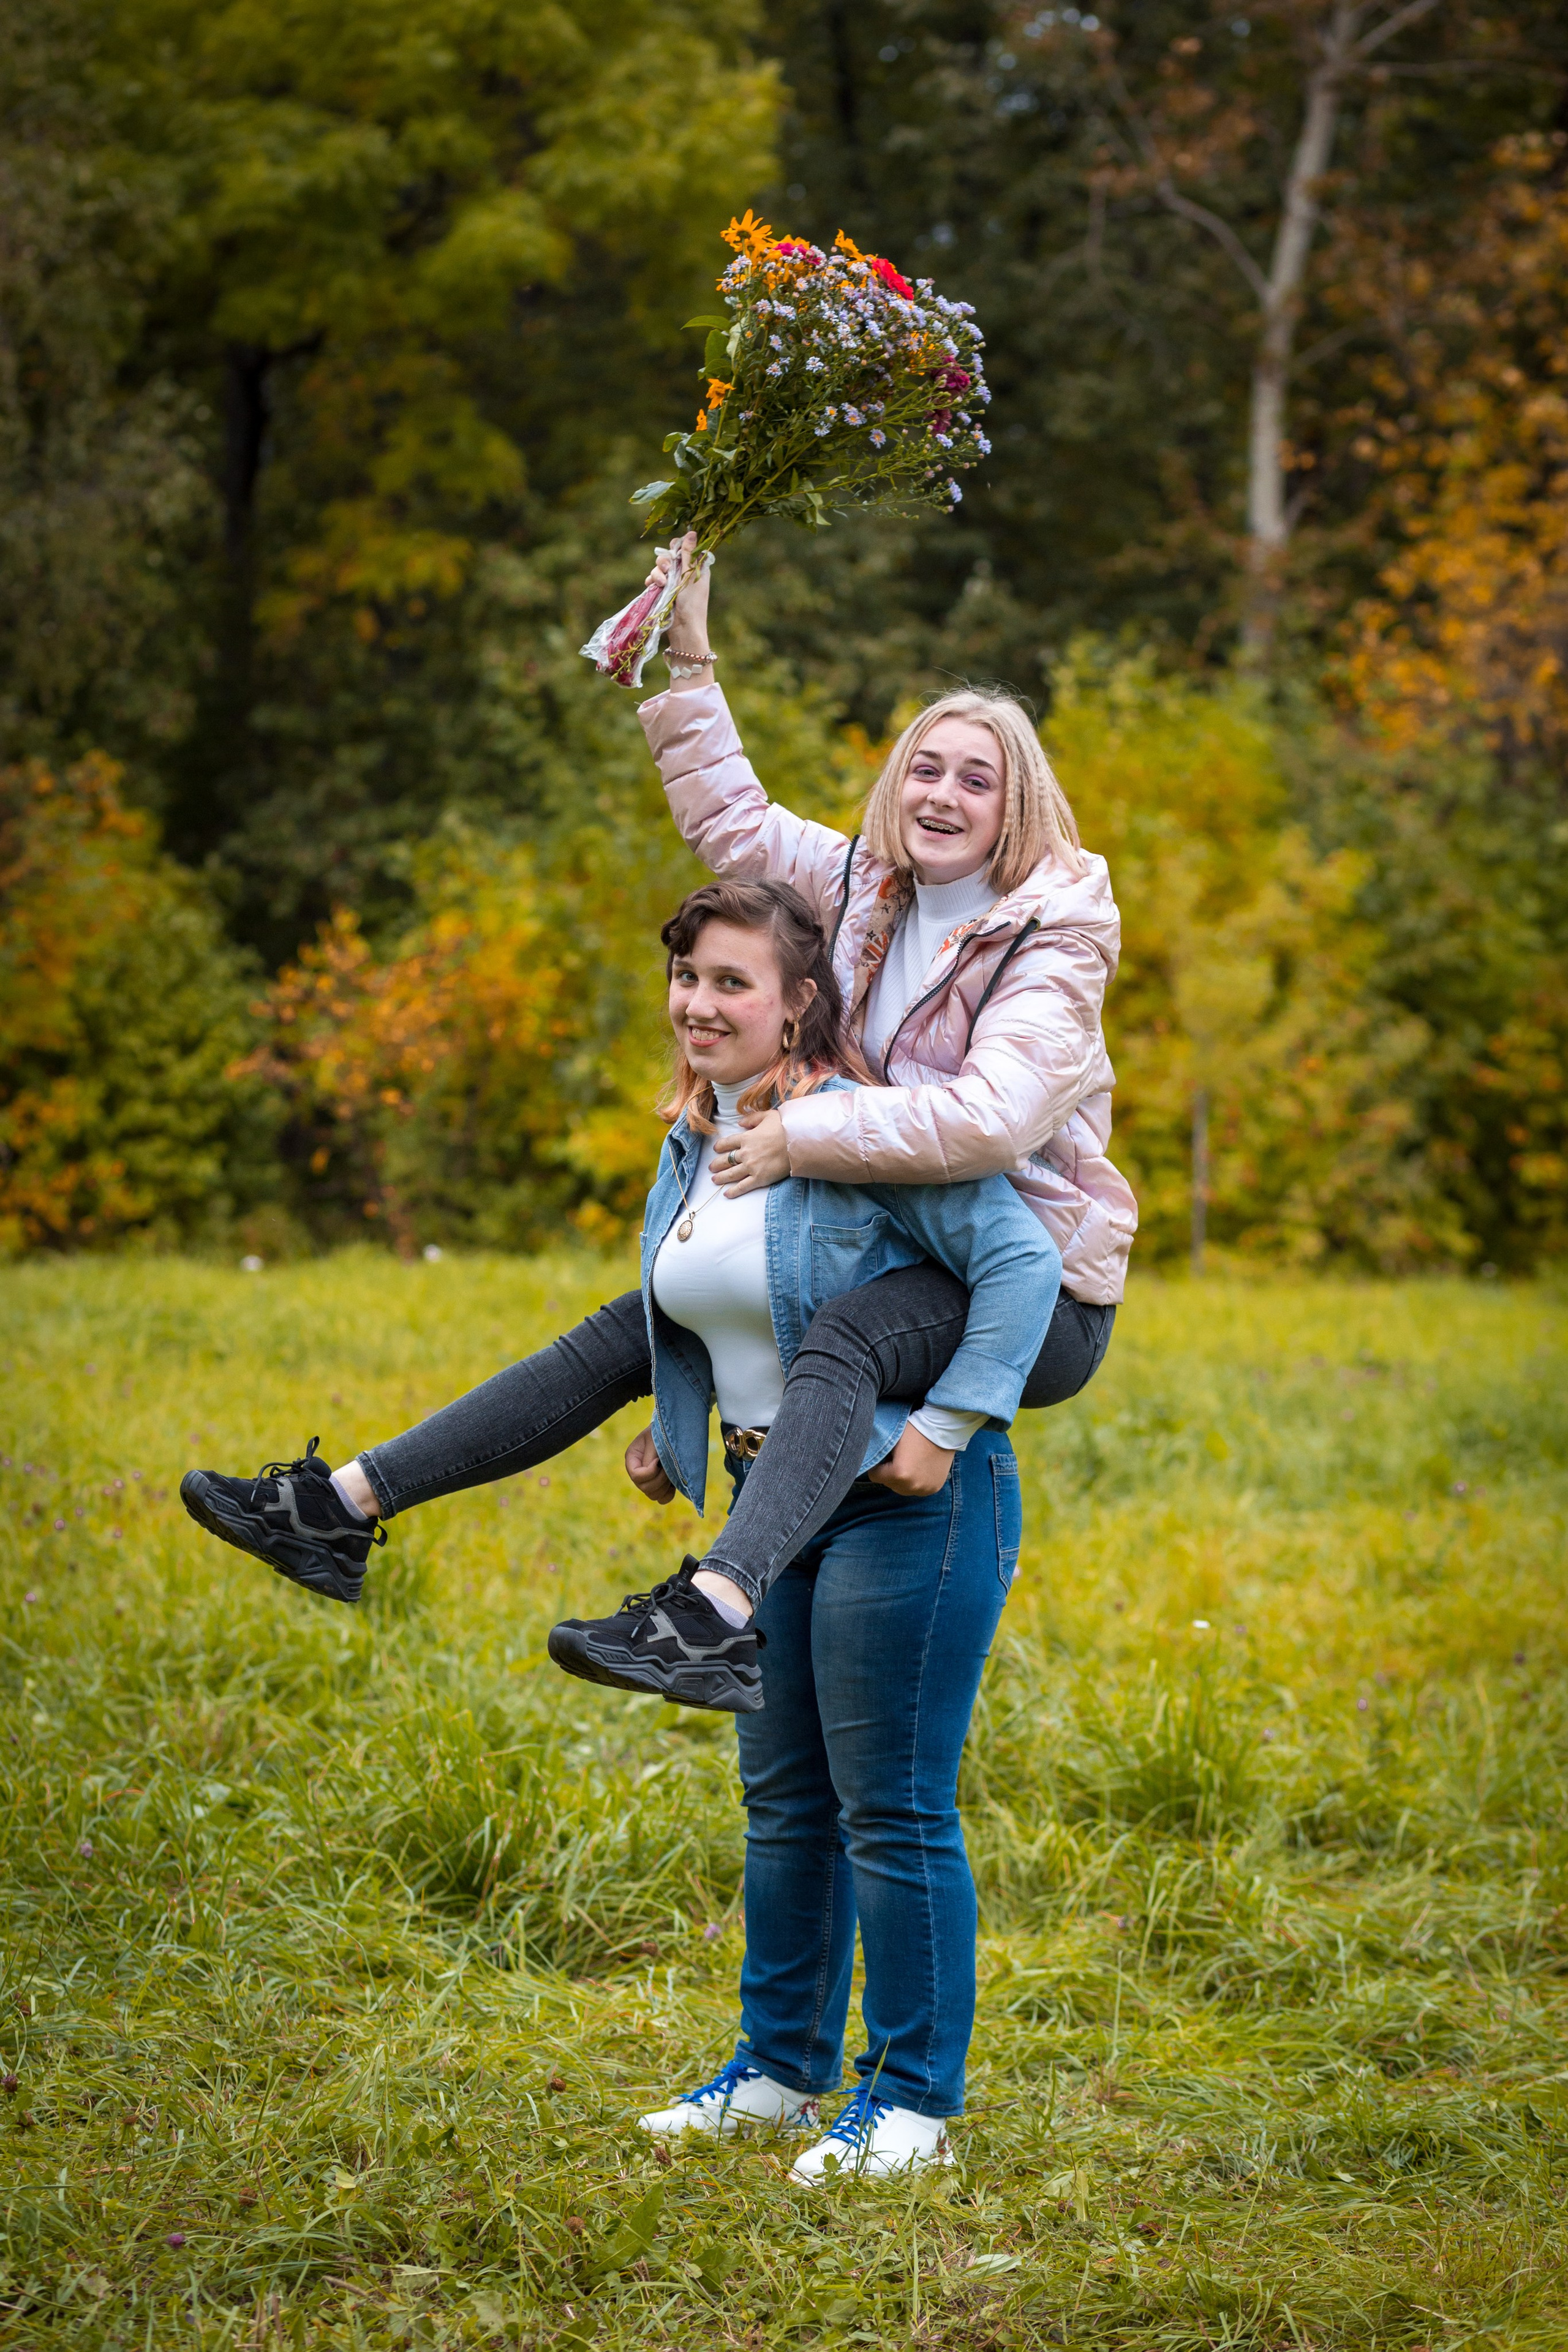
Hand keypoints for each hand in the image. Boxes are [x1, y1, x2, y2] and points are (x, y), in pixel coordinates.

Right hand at [624, 1424, 675, 1503]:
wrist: (671, 1432)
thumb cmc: (661, 1432)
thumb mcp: (654, 1439)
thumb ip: (651, 1455)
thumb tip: (653, 1470)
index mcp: (632, 1459)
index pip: (636, 1475)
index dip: (650, 1472)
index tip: (659, 1461)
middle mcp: (637, 1472)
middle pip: (645, 1488)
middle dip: (660, 1479)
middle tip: (668, 1466)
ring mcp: (648, 1480)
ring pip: (653, 1495)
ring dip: (665, 1486)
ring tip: (670, 1471)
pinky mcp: (660, 1486)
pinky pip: (662, 1499)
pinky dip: (669, 1493)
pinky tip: (673, 1481)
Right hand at [645, 529, 710, 672]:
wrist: (684, 630)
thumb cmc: (693, 604)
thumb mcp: (691, 576)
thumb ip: (689, 555)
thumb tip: (692, 531)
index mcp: (696, 568)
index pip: (685, 548)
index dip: (677, 548)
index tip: (674, 553)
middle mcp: (684, 573)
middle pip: (670, 556)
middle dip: (665, 561)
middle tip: (667, 569)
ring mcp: (672, 583)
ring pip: (659, 567)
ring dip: (657, 572)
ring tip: (661, 584)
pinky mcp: (662, 592)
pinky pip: (653, 579)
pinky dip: (651, 581)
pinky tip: (652, 586)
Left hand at [709, 1108, 789, 1195]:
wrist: (797, 1142)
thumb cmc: (785, 1127)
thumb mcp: (768, 1115)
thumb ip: (752, 1118)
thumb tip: (740, 1122)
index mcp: (746, 1138)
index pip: (728, 1143)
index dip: (720, 1146)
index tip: (716, 1149)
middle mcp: (745, 1153)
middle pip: (726, 1160)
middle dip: (717, 1164)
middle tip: (711, 1168)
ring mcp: (751, 1167)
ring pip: (731, 1174)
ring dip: (721, 1177)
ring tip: (714, 1180)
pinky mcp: (759, 1178)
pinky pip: (743, 1186)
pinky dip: (734, 1191)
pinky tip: (726, 1194)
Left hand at [867, 1426, 955, 1496]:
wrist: (943, 1429)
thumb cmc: (914, 1430)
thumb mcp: (891, 1440)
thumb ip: (878, 1454)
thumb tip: (865, 1461)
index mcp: (899, 1474)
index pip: (874, 1476)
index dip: (877, 1464)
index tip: (884, 1456)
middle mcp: (912, 1486)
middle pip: (889, 1484)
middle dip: (889, 1473)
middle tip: (897, 1458)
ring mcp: (925, 1489)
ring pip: (903, 1489)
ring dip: (902, 1480)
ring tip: (908, 1463)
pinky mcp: (934, 1488)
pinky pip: (917, 1489)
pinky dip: (916, 1481)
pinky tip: (919, 1467)